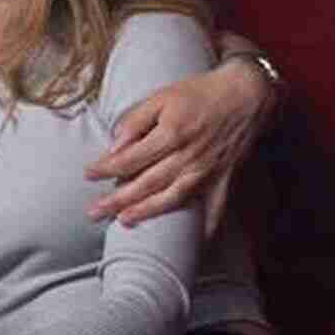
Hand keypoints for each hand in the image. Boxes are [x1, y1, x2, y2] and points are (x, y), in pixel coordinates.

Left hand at [85, 34, 275, 233]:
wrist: (247, 94)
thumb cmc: (199, 92)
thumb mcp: (161, 97)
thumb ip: (135, 121)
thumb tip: (115, 145)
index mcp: (171, 135)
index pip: (129, 159)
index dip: (106, 168)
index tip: (87, 175)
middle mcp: (188, 157)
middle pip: (146, 184)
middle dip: (117, 200)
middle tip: (93, 213)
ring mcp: (208, 171)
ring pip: (172, 199)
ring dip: (147, 212)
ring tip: (124, 222)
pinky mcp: (225, 177)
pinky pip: (215, 207)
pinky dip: (204, 225)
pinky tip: (194, 242)